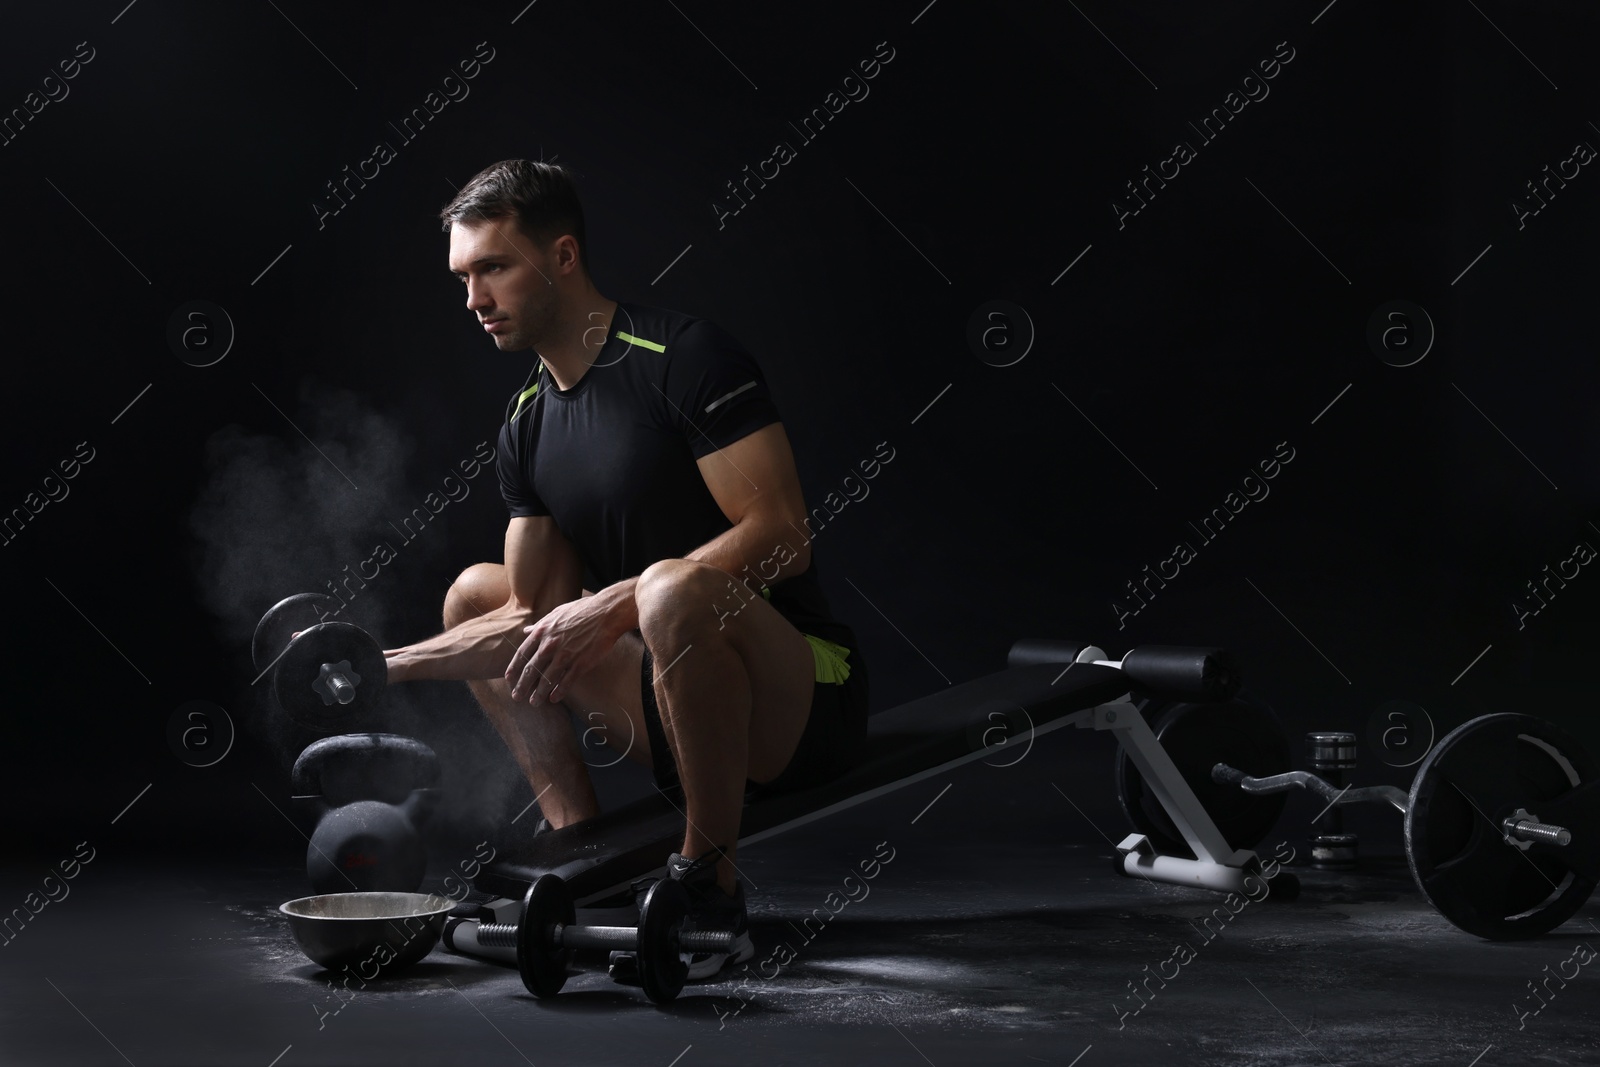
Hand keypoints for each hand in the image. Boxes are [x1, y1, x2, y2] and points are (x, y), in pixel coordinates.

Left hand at [506, 595, 621, 704]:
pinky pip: (566, 682)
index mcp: (542, 632)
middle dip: (522, 686)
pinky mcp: (580, 663)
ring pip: (547, 679)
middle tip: (516, 696)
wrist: (606, 613)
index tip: (509, 678)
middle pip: (531, 670)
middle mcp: (550, 645)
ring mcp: (565, 655)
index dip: (514, 668)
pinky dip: (559, 692)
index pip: (522, 654)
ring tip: (534, 702)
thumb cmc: (582, 611)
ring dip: (539, 693)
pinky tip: (554, 698)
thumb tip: (526, 631)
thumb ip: (540, 625)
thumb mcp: (556, 613)